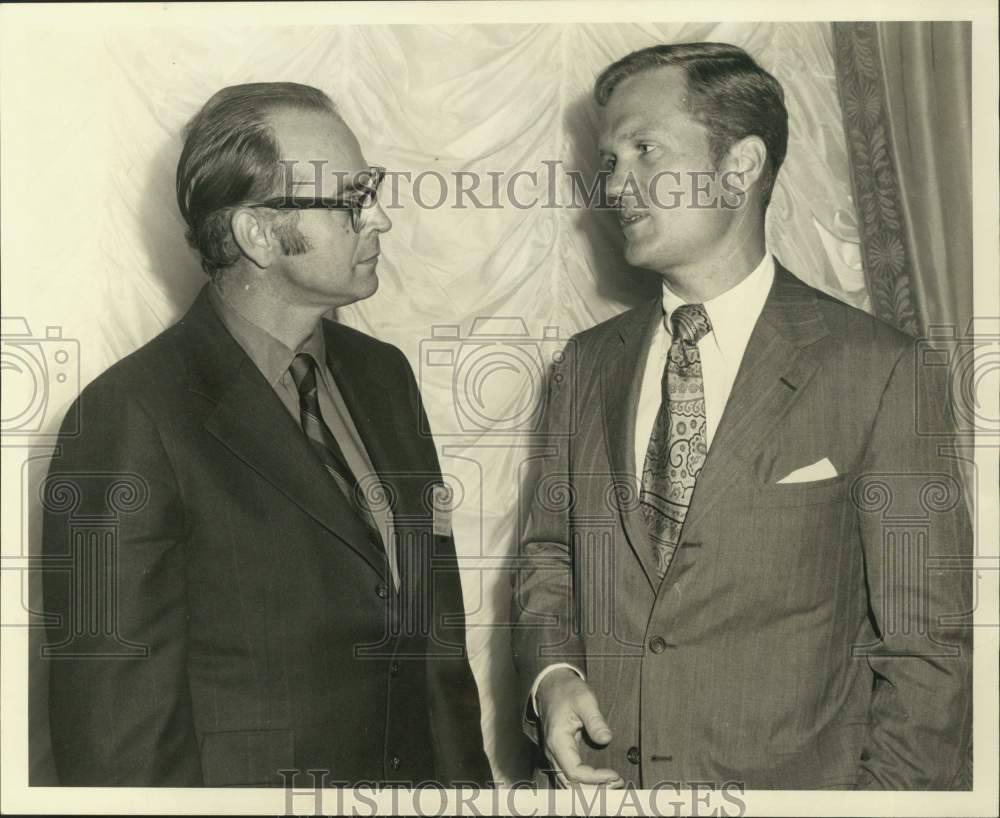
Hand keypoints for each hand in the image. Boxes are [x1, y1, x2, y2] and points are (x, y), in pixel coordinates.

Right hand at [535, 668, 623, 787]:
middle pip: (571, 784)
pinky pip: (570, 777)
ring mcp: (555, 755)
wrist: (552, 685)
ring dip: (590, 789)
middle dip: (594, 789)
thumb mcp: (584, 700)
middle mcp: (553, 753)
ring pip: (569, 784)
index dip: (595, 778)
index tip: (615, 774)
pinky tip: (602, 781)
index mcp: (558, 741)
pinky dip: (585, 784)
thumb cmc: (567, 691)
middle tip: (618, 784)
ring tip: (613, 785)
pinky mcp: (560, 755)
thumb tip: (606, 738)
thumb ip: (595, 720)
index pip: (575, 772)